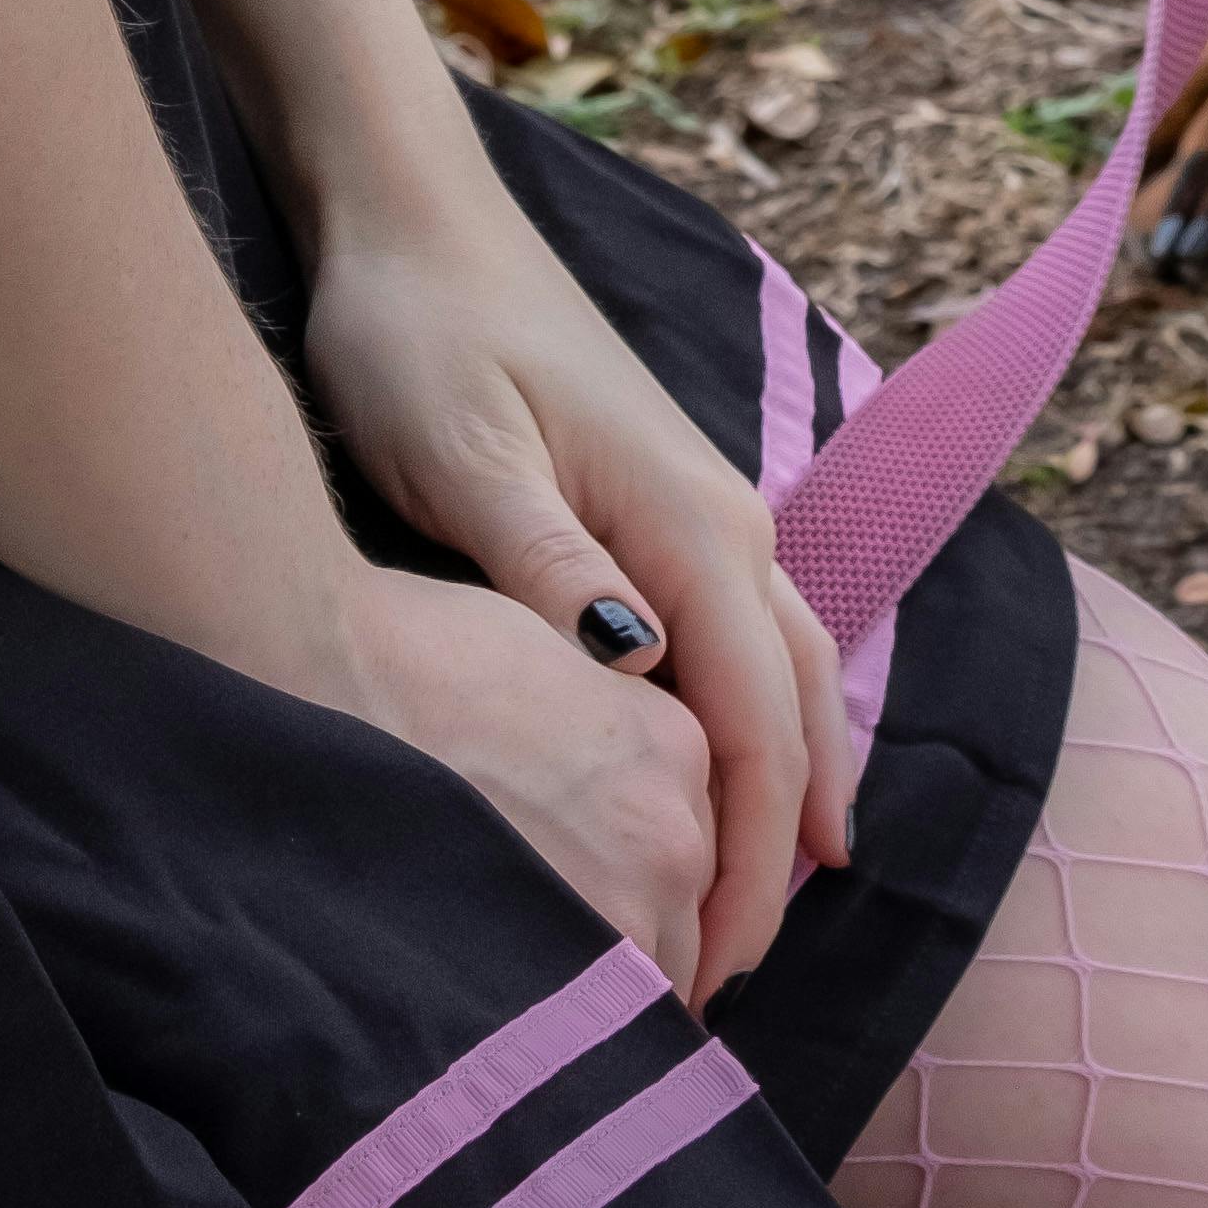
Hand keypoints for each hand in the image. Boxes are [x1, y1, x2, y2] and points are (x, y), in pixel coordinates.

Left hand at [302, 167, 856, 1006]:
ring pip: (786, 681)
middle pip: (796, 718)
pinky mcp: (666, 508)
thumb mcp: (463, 453)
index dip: (748, 865)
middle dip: (777, 859)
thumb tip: (637, 673)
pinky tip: (728, 791)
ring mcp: (705, 509)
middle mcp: (726, 520)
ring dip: (781, 803)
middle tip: (725, 992)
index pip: (757, 729)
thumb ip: (546, 568)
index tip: (707, 980)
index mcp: (688, 521)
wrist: (412, 216)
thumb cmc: (419, 333)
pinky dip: (757, 736)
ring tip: (744, 924)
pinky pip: (748, 646)